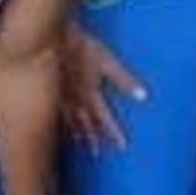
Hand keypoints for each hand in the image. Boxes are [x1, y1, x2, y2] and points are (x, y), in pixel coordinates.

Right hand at [58, 26, 147, 153]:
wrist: (51, 39)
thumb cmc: (82, 47)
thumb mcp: (107, 61)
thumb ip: (124, 80)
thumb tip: (144, 96)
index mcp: (91, 95)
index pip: (105, 120)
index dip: (114, 134)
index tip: (122, 148)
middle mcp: (76, 100)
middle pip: (86, 124)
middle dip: (93, 139)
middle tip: (97, 154)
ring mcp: (61, 97)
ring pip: (70, 121)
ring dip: (77, 133)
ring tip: (80, 143)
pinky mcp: (51, 90)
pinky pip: (57, 112)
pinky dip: (62, 122)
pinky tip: (61, 124)